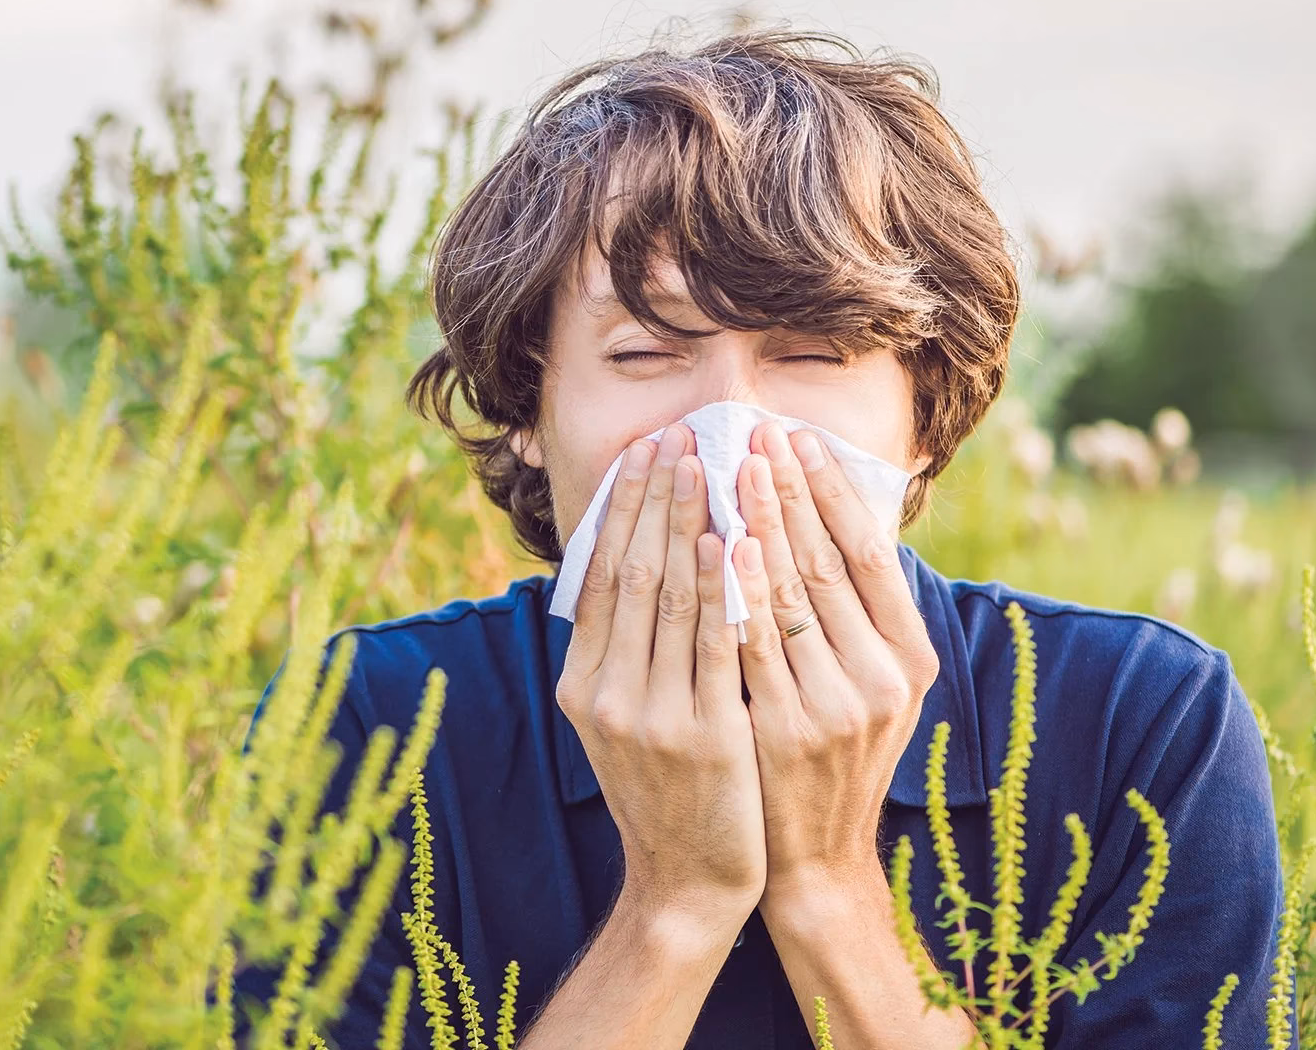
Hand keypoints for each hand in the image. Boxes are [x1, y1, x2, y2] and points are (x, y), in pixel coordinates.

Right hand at [557, 422, 766, 933]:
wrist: (687, 879)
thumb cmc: (665, 788)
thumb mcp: (619, 719)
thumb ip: (621, 651)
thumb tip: (628, 563)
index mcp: (582, 684)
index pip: (601, 576)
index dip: (622, 509)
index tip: (643, 452)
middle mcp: (605, 695)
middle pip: (632, 574)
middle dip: (655, 498)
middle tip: (676, 436)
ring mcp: (652, 716)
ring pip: (671, 598)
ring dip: (689, 521)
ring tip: (708, 464)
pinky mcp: (705, 735)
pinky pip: (715, 643)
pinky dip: (721, 586)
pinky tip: (733, 538)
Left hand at [730, 420, 940, 907]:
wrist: (814, 859)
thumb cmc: (832, 756)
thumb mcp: (868, 688)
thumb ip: (857, 616)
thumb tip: (831, 520)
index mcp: (910, 660)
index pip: (871, 554)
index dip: (833, 492)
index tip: (799, 439)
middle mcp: (883, 680)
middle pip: (828, 562)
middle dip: (788, 491)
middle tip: (756, 431)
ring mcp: (836, 706)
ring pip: (790, 594)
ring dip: (757, 523)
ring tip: (729, 466)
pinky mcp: (785, 730)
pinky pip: (753, 642)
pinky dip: (735, 588)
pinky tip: (715, 544)